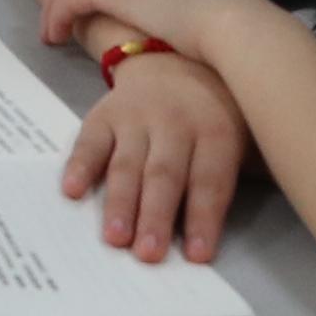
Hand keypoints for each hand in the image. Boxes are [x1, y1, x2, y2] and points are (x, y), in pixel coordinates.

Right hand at [56, 48, 256, 266]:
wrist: (170, 59)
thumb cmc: (213, 112)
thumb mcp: (244, 134)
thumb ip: (241, 176)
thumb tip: (229, 228)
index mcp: (215, 131)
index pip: (210, 180)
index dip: (204, 218)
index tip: (198, 256)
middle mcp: (174, 122)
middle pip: (165, 175)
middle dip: (156, 217)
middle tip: (148, 254)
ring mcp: (135, 116)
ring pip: (127, 164)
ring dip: (120, 202)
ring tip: (114, 237)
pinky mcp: (104, 114)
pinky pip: (89, 141)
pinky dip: (79, 165)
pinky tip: (72, 190)